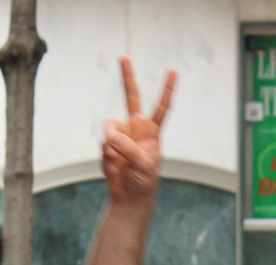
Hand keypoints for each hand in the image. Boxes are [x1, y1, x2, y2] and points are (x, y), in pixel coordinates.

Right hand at [102, 57, 176, 207]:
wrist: (129, 197)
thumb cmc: (144, 181)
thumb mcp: (144, 166)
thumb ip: (129, 148)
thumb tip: (111, 134)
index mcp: (152, 132)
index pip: (162, 106)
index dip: (167, 89)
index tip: (173, 70)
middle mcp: (135, 128)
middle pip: (131, 97)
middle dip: (127, 76)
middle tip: (123, 57)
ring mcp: (120, 135)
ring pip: (110, 129)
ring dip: (112, 145)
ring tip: (120, 163)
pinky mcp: (107, 145)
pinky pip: (102, 146)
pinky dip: (106, 158)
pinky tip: (114, 168)